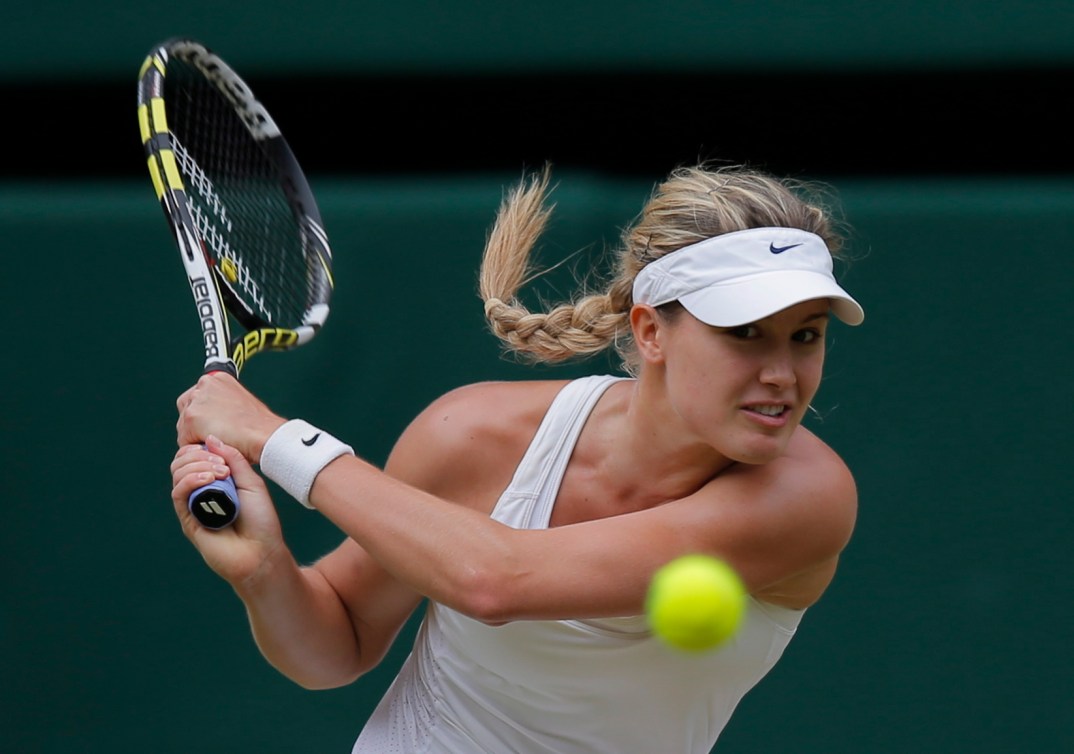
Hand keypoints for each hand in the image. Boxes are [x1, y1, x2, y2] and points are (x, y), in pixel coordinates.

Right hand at [170, 436, 285, 587]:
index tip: (222, 451)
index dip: (204, 447)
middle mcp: (202, 491)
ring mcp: (194, 505)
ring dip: (197, 465)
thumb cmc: (260, 520)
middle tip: (222, 465)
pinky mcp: (188, 520)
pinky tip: (207, 479)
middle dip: (199, 454)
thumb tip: (211, 438)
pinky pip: (178, 494)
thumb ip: (233, 459)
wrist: (261, 552)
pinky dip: (190, 480)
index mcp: (217, 480)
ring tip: (220, 473)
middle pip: (182, 461)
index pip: (196, 455)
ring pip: (178, 474)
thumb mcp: (251, 482)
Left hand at [176, 372, 284, 462]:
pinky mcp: (192, 417)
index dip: (203, 416)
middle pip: (186, 410)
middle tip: (213, 437)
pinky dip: (197, 447)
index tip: (211, 426)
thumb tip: (212, 417)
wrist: (265, 436)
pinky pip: (185, 440)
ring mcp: (197, 399)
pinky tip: (214, 447)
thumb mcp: (241, 404)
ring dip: (195, 437)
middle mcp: (205, 384)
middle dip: (195, 426)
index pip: (196, 398)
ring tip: (217, 442)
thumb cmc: (259, 426)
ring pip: (184, 426)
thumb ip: (223, 404)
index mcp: (218, 378)